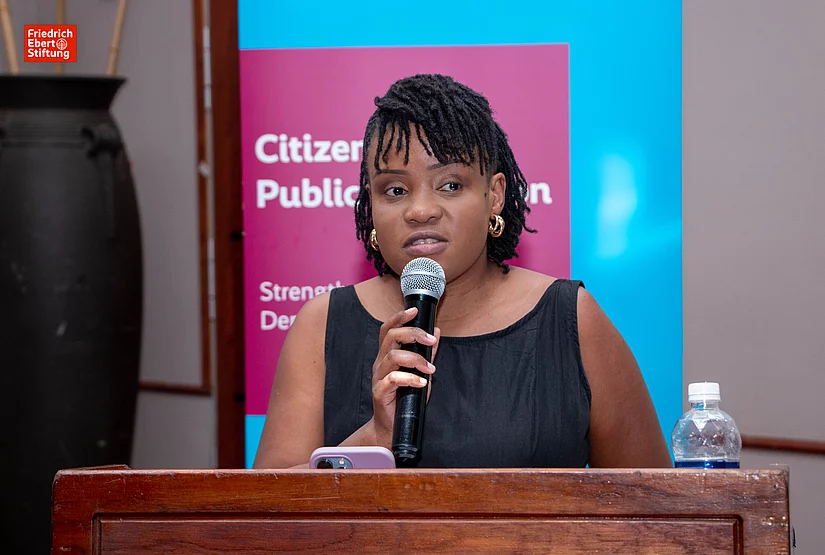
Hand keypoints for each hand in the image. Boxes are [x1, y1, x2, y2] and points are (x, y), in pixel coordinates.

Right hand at [370, 307, 440, 447]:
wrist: (392, 427)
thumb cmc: (406, 399)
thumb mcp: (422, 372)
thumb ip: (428, 353)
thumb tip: (437, 331)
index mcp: (387, 355)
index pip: (388, 329)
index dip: (399, 317)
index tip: (414, 310)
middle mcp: (380, 363)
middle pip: (390, 336)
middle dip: (413, 333)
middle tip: (431, 340)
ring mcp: (378, 377)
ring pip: (393, 356)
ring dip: (416, 359)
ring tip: (430, 369)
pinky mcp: (380, 392)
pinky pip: (393, 379)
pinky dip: (410, 378)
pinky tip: (422, 383)